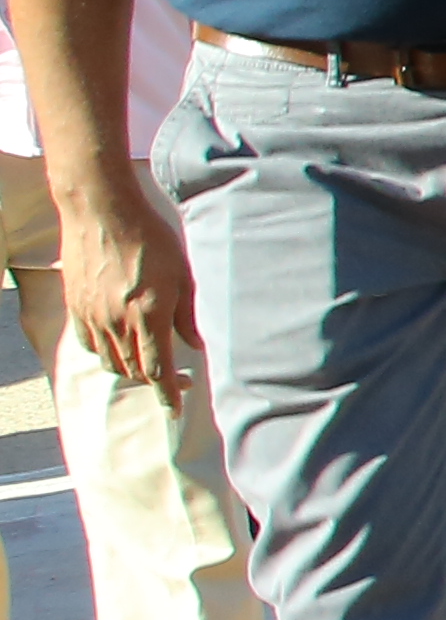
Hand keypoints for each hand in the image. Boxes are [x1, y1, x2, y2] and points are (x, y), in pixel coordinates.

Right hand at [57, 173, 192, 396]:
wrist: (102, 211)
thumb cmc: (151, 238)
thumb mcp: (184, 274)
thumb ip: (189, 314)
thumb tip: (197, 344)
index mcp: (147, 315)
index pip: (158, 370)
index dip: (169, 393)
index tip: (177, 407)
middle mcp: (116, 322)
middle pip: (133, 370)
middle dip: (155, 382)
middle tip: (176, 380)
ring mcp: (91, 315)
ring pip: (110, 361)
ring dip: (131, 370)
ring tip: (150, 365)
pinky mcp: (76, 306)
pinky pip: (90, 344)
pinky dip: (106, 353)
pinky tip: (120, 346)